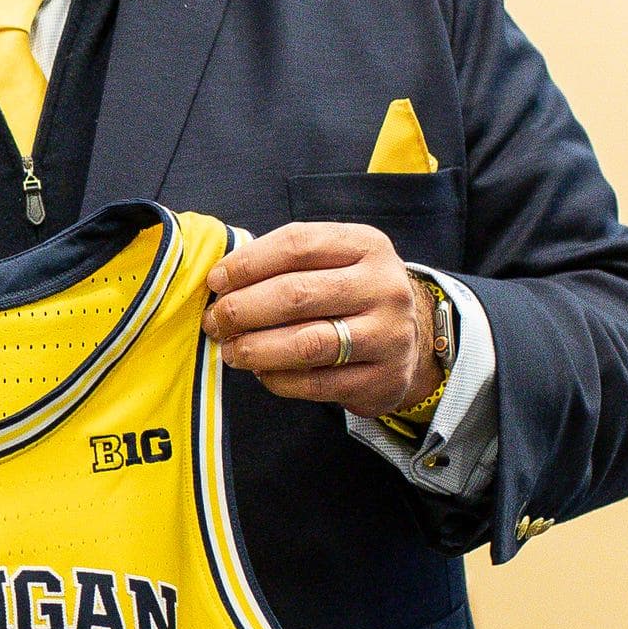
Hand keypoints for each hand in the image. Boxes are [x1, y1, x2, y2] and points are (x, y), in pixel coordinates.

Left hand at [203, 221, 438, 417]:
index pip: (297, 244)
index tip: (216, 281)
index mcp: (366, 245)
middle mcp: (384, 287)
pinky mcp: (382, 379)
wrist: (412, 340)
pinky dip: (279, 379)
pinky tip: (262, 372)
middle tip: (216, 321)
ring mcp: (388, 335)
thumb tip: (221, 279)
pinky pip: (316, 383)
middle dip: (242, 309)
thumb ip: (286, 262)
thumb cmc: (352, 294)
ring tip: (231, 351)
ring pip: (306, 343)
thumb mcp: (335, 261)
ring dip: (256, 349)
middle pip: (296, 294)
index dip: (248, 263)